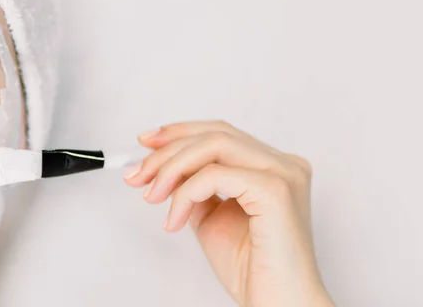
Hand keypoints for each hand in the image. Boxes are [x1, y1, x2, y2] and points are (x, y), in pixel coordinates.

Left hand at [123, 120, 333, 306]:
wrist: (278, 305)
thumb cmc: (253, 269)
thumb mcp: (212, 217)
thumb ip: (195, 188)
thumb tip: (162, 168)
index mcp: (272, 166)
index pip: (221, 133)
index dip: (181, 133)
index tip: (147, 144)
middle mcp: (283, 163)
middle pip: (215, 134)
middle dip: (169, 150)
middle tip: (138, 174)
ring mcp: (283, 173)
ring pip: (215, 145)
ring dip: (173, 167)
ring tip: (152, 194)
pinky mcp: (276, 190)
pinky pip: (215, 176)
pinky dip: (186, 193)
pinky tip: (175, 218)